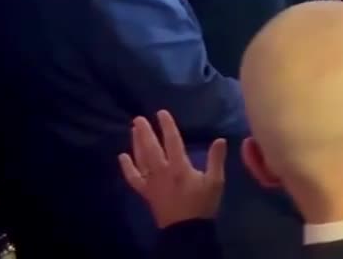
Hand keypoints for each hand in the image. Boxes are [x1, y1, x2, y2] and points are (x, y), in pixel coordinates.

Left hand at [118, 110, 226, 228]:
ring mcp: (151, 182)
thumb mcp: (215, 181)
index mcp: (180, 167)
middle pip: (151, 148)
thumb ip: (216, 159)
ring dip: (136, 144)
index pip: (172, 141)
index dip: (167, 126)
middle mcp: (162, 171)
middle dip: (145, 132)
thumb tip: (220, 139)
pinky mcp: (146, 192)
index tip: (161, 112)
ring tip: (134, 130)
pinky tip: (122, 157)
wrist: (187, 230)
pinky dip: (127, 167)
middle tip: (138, 118)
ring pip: (141, 159)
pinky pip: (133, 178)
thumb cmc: (202, 204)